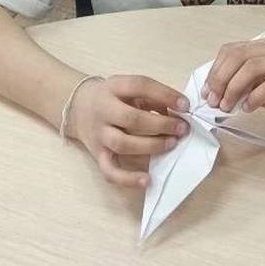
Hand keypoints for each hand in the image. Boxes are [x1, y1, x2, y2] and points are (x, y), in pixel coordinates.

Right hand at [68, 75, 189, 187]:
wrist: (79, 107)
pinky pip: (110, 171)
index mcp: (114, 87)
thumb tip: (179, 111)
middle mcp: (104, 110)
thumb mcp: (130, 88)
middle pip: (131, 118)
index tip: (185, 105)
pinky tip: (147, 180)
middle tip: (182, 129)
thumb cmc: (114, 97)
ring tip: (171, 144)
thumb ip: (152, 97)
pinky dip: (128, 178)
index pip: (140, 86)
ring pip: (123, 144)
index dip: (165, 94)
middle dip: (161, 125)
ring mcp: (99, 135)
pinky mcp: (98, 155)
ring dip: (151, 146)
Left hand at [203, 38, 264, 127]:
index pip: (233, 50)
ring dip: (233, 88)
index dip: (215, 70)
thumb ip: (252, 86)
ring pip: (251, 66)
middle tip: (212, 101)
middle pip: (238, 55)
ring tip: (227, 106)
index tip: (207, 92)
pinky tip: (248, 109)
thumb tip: (224, 94)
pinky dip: (255, 96)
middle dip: (219, 79)